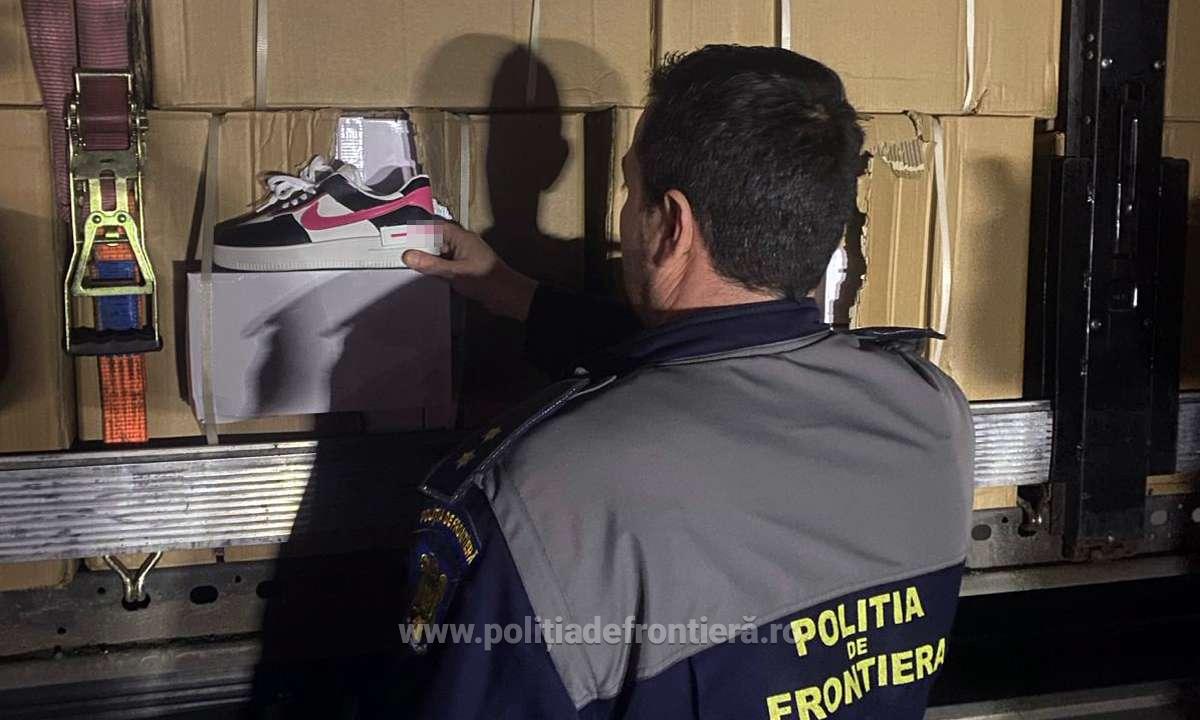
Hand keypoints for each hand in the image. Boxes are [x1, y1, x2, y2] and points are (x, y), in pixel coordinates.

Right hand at [403, 222, 537, 321]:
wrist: (509, 297)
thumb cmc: (486, 280)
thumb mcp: (456, 272)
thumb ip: (431, 265)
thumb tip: (407, 256)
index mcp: (461, 237)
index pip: (434, 226)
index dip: (416, 230)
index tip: (398, 236)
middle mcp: (461, 244)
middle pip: (434, 240)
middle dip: (418, 246)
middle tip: (397, 253)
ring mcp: (462, 257)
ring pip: (438, 254)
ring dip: (426, 260)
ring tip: (404, 266)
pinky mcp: (463, 270)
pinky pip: (444, 266)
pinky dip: (434, 270)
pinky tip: (422, 277)